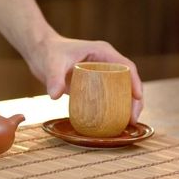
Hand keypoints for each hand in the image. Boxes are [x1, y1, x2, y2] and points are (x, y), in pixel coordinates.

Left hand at [26, 35, 143, 123]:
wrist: (40, 52)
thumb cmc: (49, 52)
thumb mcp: (52, 64)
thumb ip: (54, 78)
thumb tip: (55, 96)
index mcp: (103, 52)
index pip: (127, 66)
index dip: (135, 82)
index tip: (138, 98)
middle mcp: (105, 62)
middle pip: (128, 81)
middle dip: (135, 100)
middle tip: (133, 120)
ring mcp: (101, 73)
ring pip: (121, 90)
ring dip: (127, 106)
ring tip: (128, 125)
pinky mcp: (94, 83)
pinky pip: (109, 96)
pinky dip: (114, 108)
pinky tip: (113, 123)